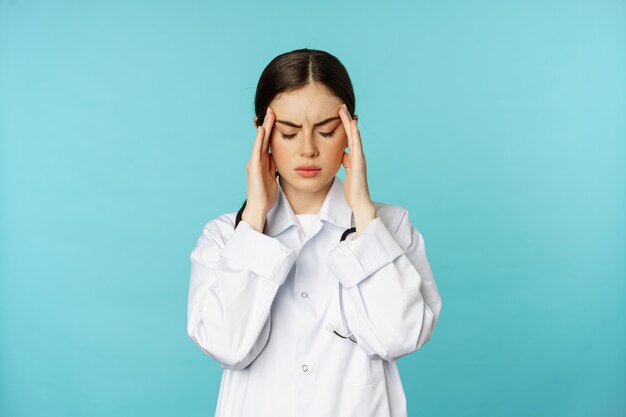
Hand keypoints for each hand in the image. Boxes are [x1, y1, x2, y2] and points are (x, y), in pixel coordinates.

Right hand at [242, 107, 277, 231]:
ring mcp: (254, 163)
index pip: (267, 142)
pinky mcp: (253, 168)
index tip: (277, 117)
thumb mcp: (273, 177)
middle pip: (263, 138)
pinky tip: (263, 130)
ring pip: (260, 141)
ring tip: (269, 114)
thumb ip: (274, 166)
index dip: (272, 129)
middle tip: (272, 109)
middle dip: (268, 123)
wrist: (259, 208)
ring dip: (264, 127)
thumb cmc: (266, 195)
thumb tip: (278, 157)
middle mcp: (256, 160)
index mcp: (262, 162)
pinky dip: (259, 140)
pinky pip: (257, 151)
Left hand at [338, 104, 375, 233]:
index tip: (340, 114)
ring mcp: (359, 157)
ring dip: (349, 122)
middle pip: (352, 133)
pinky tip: (351, 124)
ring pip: (354, 135)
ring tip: (343, 109)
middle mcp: (358, 155)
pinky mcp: (359, 161)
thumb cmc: (353, 189)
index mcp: (354, 157)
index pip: (349, 138)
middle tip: (341, 106)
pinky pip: (356, 144)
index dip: (344, 126)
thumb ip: (344, 162)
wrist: (359, 202)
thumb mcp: (346, 172)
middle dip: (347, 119)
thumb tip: (341, 154)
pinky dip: (354, 133)